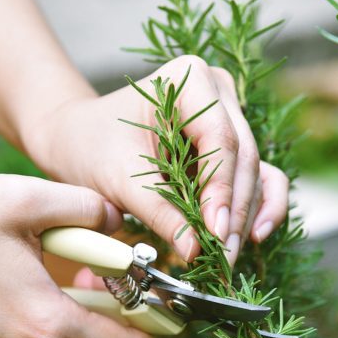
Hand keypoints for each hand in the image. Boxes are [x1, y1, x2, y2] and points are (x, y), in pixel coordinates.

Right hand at [0, 174, 153, 337]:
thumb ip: (88, 209)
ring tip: (87, 284)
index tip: (165, 306)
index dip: (154, 328)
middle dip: (126, 331)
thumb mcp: (27, 200)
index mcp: (45, 323)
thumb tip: (120, 220)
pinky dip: (59, 336)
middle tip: (127, 290)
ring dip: (92, 333)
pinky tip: (49, 294)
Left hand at [26, 55, 288, 264]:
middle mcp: (219, 93)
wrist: (78, 139)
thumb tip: (194, 250)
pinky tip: (253, 237)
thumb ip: (159, 212)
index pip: (219, 139)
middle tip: (223, 257)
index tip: (215, 233)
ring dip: (244, 218)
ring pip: (254, 172)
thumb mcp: (119, 179)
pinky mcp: (231, 147)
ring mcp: (230, 118)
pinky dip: (259, 207)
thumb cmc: (91, 146)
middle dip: (234, 212)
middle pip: (243, 158)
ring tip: (228, 257)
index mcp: (189, 80)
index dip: (221, 189)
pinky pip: (259, 177)